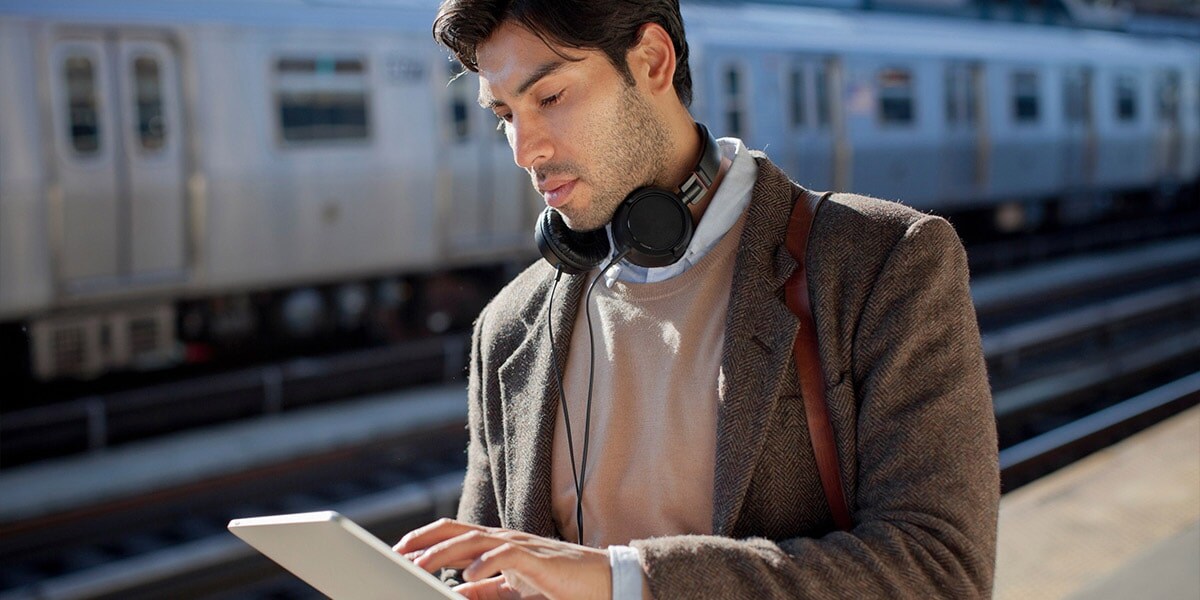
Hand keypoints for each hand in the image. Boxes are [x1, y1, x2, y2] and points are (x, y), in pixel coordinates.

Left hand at [394, 518, 611, 599]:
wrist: (601, 581)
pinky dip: (484, 564)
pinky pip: (506, 555)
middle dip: (424, 540)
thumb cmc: (559, 583)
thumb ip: (485, 589)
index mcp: (498, 545)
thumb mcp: (514, 587)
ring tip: (420, 566)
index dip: (425, 540)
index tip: (399, 552)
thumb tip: (456, 590)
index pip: (454, 534)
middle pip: (456, 531)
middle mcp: (505, 539)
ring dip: (444, 553)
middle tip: (398, 553)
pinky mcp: (537, 559)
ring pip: (474, 541)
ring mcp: (521, 546)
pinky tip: (467, 576)